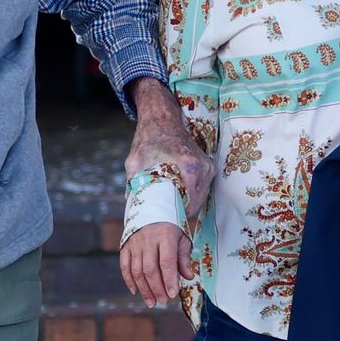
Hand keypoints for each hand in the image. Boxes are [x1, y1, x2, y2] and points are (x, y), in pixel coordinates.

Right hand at [120, 223, 193, 307]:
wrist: (151, 210)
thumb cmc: (170, 228)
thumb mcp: (181, 239)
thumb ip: (184, 258)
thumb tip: (188, 277)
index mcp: (165, 236)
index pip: (167, 261)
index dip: (169, 279)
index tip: (173, 294)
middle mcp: (148, 239)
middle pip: (150, 269)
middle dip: (157, 288)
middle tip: (163, 301)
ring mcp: (135, 243)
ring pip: (137, 270)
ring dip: (144, 289)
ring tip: (151, 302)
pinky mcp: (125, 246)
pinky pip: (125, 266)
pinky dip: (129, 281)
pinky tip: (136, 291)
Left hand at [126, 78, 214, 218]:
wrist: (162, 116)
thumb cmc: (148, 137)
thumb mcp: (135, 161)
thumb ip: (134, 184)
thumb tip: (132, 207)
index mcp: (188, 166)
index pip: (188, 205)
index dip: (176, 218)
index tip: (165, 224)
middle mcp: (202, 167)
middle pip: (195, 204)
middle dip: (181, 214)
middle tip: (165, 221)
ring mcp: (207, 166)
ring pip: (200, 197)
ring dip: (187, 206)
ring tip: (170, 211)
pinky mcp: (207, 165)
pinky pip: (201, 188)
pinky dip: (190, 195)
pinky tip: (177, 197)